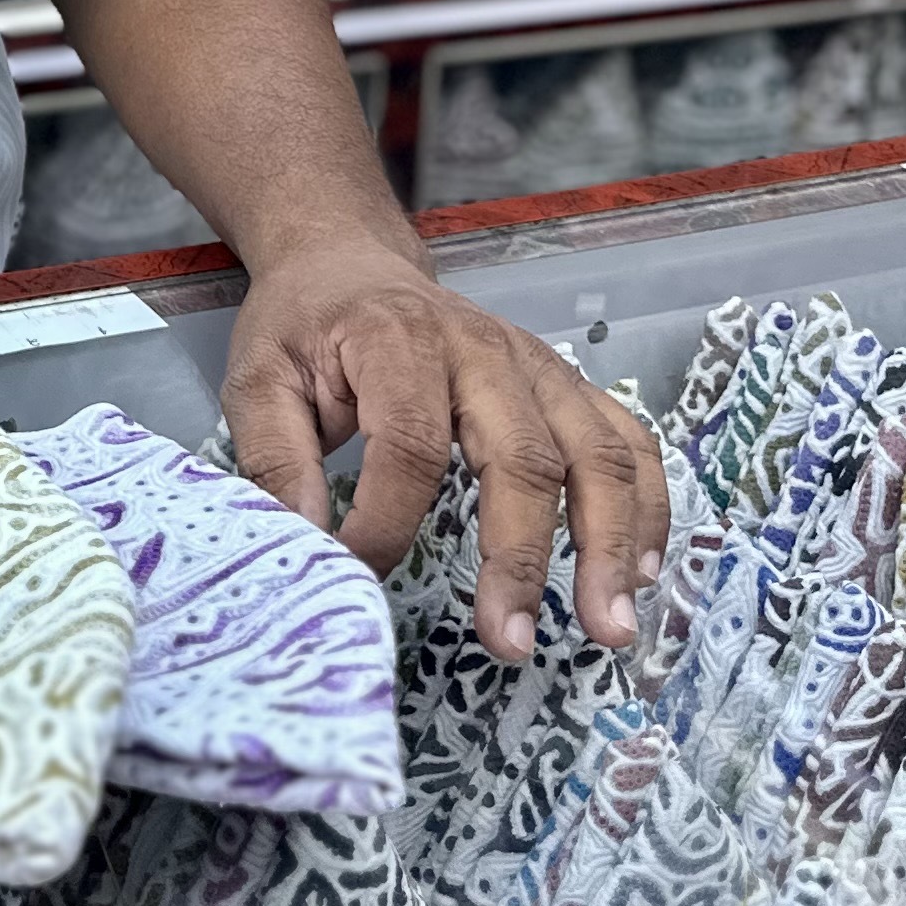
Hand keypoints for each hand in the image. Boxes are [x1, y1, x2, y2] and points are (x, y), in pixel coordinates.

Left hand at [220, 225, 667, 664]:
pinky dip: (647, 505)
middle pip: (521, 456)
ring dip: (609, 543)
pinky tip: (645, 570)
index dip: (388, 521)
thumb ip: (275, 457)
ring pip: (594, 453)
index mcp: (398, 340)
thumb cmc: (305, 328)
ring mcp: (537, 366)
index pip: (410, 445)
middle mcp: (483, 350)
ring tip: (608, 625)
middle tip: (510, 642)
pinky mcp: (565, 385)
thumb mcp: (258, 377)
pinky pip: (627, 440)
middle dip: (519, 556)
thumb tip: (307, 541)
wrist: (350, 263)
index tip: (360, 575)